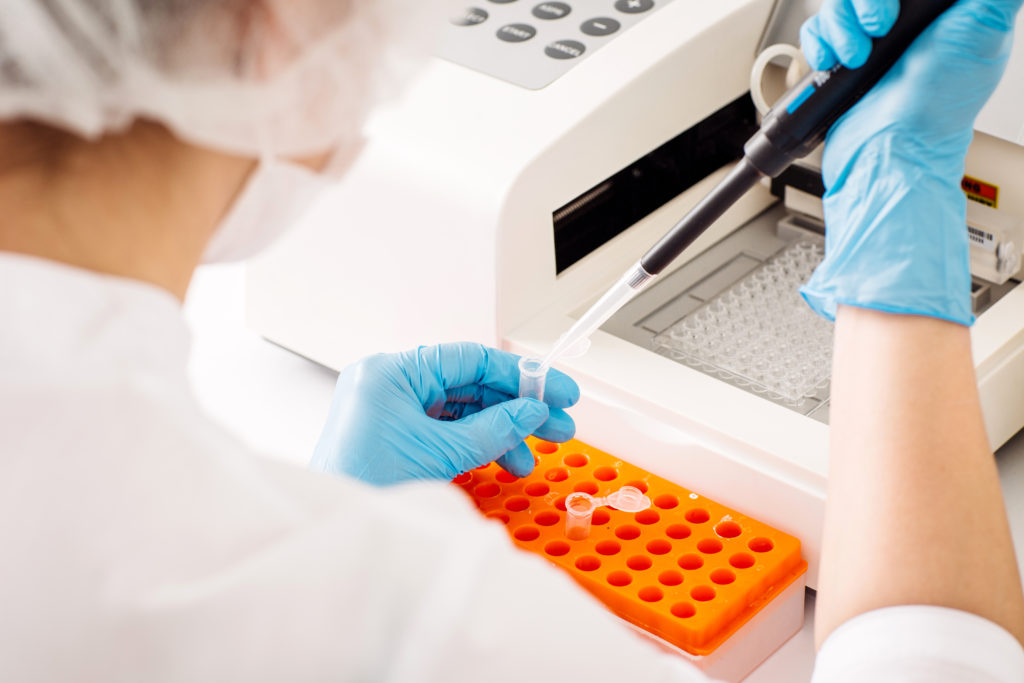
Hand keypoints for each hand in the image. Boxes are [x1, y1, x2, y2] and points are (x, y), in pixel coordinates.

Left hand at [310, 343, 579, 484]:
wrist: (335, 532)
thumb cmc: (363, 487)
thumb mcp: (440, 454)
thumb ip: (493, 429)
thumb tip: (532, 412)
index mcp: (392, 372)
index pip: (470, 359)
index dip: (519, 375)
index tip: (555, 389)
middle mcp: (389, 383)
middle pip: (469, 385)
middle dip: (516, 409)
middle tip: (557, 424)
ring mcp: (390, 409)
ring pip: (460, 410)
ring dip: (500, 432)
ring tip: (529, 457)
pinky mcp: (394, 434)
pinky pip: (444, 429)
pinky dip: (476, 444)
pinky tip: (503, 460)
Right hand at [798, 0, 1021, 325]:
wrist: (890, 150)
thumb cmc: (937, 109)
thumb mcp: (983, 31)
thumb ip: (991, 1)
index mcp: (939, 14)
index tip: (897, 7)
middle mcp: (901, 26)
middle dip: (863, 5)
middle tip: (880, 28)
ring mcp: (867, 44)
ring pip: (837, 6)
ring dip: (839, 27)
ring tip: (856, 56)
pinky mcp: (837, 64)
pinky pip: (816, 33)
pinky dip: (819, 44)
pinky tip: (835, 62)